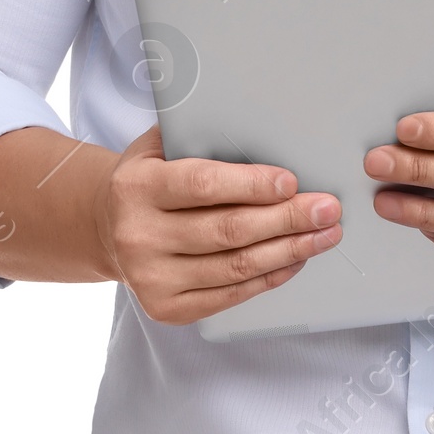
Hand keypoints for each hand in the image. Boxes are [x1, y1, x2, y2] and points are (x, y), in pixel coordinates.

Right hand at [90, 122, 342, 324]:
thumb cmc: (148, 178)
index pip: (203, 185)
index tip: (291, 182)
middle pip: (228, 230)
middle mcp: (139, 236)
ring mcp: (150, 277)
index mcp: (137, 187)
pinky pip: (230, 295)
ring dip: (289, 250)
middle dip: (287, 219)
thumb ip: (199, 134)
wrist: (105, 227)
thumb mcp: (158, 145)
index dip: (251, 185)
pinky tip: (294, 259)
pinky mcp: (166, 308)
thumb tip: (264, 124)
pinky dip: (269, 277)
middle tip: (327, 209)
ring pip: (235, 267)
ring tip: (324, 234)